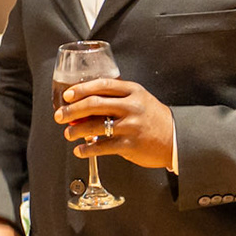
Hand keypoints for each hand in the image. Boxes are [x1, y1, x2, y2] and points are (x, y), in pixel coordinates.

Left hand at [55, 78, 174, 169]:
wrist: (176, 138)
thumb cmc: (154, 119)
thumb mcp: (139, 100)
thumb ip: (116, 99)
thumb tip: (85, 105)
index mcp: (132, 91)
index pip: (102, 85)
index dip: (81, 89)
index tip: (67, 95)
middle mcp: (131, 106)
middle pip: (94, 104)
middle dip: (72, 110)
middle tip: (59, 116)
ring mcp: (131, 126)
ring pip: (95, 125)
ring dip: (76, 130)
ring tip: (68, 133)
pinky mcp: (130, 145)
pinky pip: (102, 146)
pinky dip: (87, 149)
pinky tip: (79, 150)